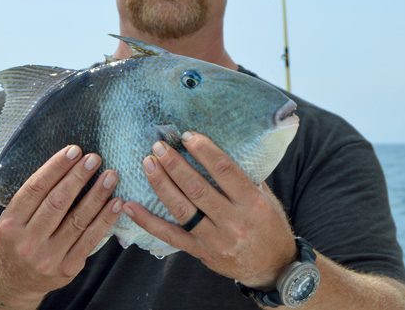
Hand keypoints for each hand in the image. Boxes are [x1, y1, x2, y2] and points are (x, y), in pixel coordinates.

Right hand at [0, 145, 121, 301]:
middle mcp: (27, 241)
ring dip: (97, 196)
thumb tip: (67, 163)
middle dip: (78, 177)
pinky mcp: (67, 269)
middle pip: (57, 202)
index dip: (56, 167)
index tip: (74, 150)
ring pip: (77, 220)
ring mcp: (48, 257)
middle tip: (95, 158)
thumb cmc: (17, 239)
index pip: (35, 188)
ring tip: (111, 176)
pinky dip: (105, 219)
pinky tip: (116, 203)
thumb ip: (33, 198)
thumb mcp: (13, 219)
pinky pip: (90, 240)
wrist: (13, 282)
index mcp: (10, 223)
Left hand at [123, 132, 296, 288]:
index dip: (204, 151)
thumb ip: (244, 176)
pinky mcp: (199, 252)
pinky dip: (148, 221)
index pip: (224, 170)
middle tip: (158, 146)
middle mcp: (233, 221)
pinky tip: (131, 206)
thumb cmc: (269, 225)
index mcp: (252, 203)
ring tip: (147, 164)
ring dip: (161, 185)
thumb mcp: (266, 198)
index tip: (187, 136)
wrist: (273, 268)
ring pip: (181, 210)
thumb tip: (218, 146)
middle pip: (197, 188)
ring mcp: (214, 239)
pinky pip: (169, 235)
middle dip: (174, 165)